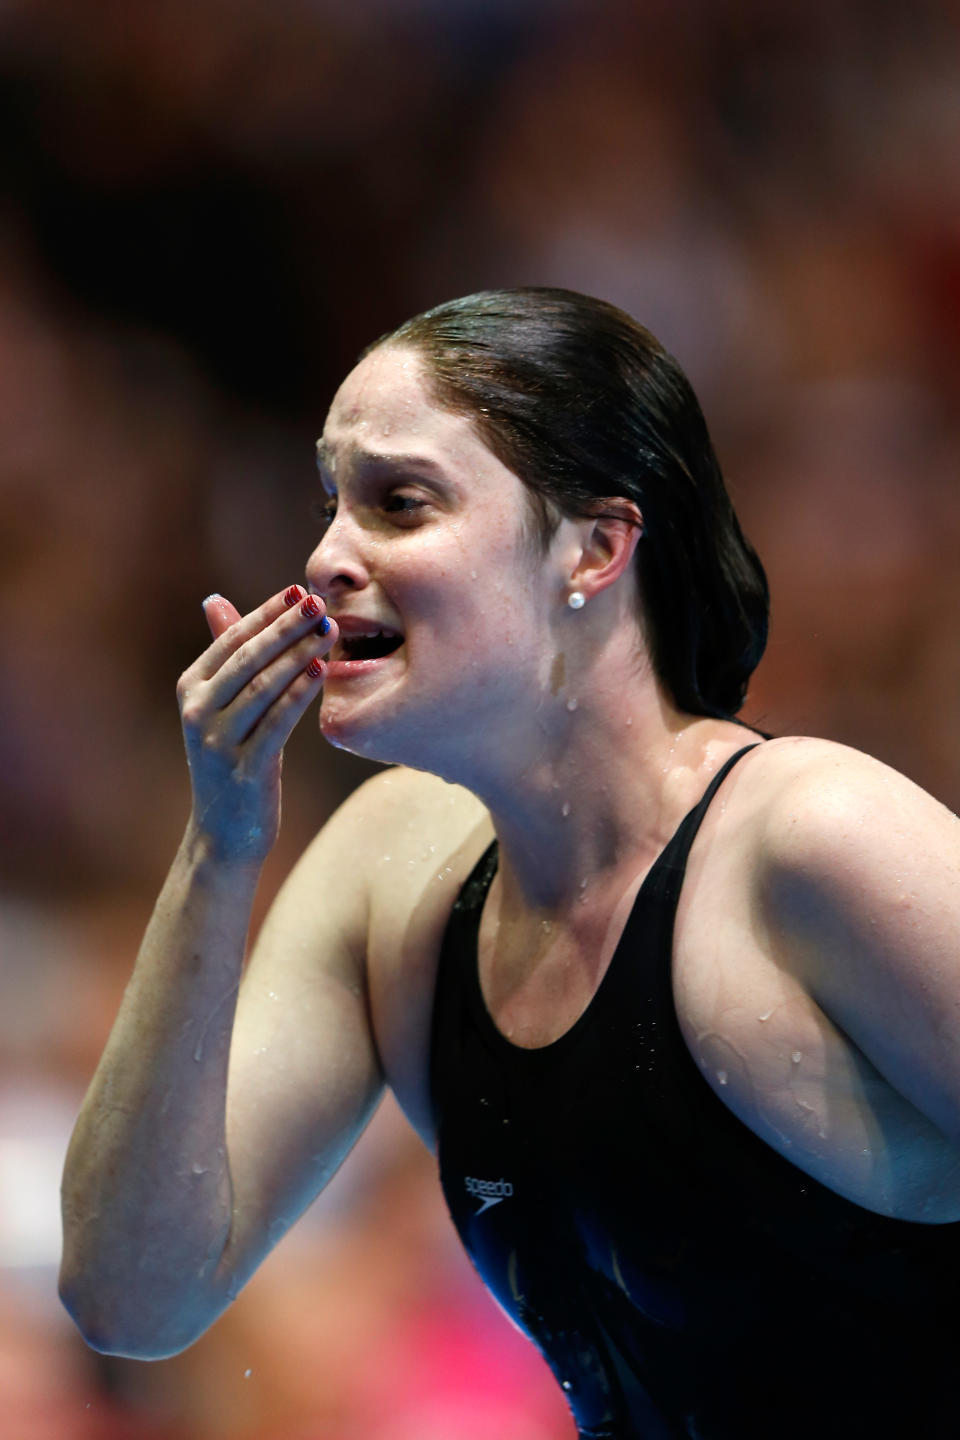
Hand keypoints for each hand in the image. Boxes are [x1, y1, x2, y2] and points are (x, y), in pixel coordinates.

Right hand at [176, 585, 337, 861]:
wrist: (223, 832)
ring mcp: (217, 741)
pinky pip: (277, 723)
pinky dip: (299, 694)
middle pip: (248, 658)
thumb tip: (214, 599)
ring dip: (300, 654)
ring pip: (264, 686)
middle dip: (287, 626)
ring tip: (330, 630)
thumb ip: (222, 655)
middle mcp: (197, 711)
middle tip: (320, 602)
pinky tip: (321, 671)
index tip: (300, 589)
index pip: (232, 639)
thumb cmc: (232, 759)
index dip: (267, 612)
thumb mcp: (221, 706)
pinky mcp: (244, 768)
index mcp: (190, 688)